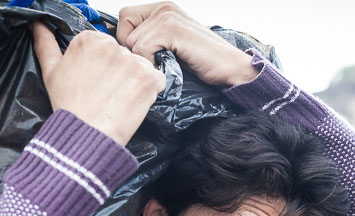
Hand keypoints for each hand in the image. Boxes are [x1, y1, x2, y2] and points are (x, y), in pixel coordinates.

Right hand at [31, 21, 165, 144]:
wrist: (87, 134)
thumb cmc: (70, 107)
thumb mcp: (51, 72)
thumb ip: (45, 44)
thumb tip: (38, 25)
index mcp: (89, 39)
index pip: (107, 47)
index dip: (104, 67)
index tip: (97, 82)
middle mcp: (111, 45)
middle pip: (125, 55)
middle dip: (121, 73)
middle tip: (108, 94)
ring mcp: (132, 61)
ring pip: (141, 67)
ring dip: (136, 81)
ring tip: (119, 99)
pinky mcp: (149, 78)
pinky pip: (157, 80)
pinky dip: (151, 91)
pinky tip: (133, 102)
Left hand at [116, 2, 258, 86]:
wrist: (231, 68)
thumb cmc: (204, 63)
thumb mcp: (173, 46)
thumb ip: (152, 40)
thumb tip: (124, 51)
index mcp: (164, 9)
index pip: (125, 18)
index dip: (128, 40)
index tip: (143, 57)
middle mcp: (165, 8)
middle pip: (124, 29)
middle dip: (134, 52)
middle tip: (154, 64)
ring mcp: (168, 16)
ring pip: (132, 42)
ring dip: (145, 61)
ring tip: (164, 66)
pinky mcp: (172, 29)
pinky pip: (142, 48)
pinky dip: (151, 63)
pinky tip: (167, 68)